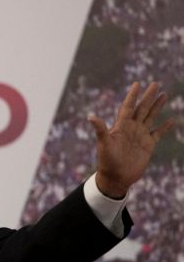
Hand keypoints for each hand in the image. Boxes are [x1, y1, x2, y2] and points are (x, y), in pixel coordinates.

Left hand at [88, 82, 174, 198]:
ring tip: (164, 94)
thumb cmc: (107, 161)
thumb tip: (90, 116)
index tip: (137, 84)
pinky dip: (165, 127)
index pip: (127, 107)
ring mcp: (140, 136)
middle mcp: (131, 128)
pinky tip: (171, 120)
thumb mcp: (104, 144)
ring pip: (151, 117)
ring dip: (157, 106)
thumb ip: (100, 130)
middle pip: (142, 108)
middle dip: (148, 96)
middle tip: (155, 84)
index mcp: (121, 126)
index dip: (132, 96)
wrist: (116, 177)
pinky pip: (158, 133)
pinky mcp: (148, 145)